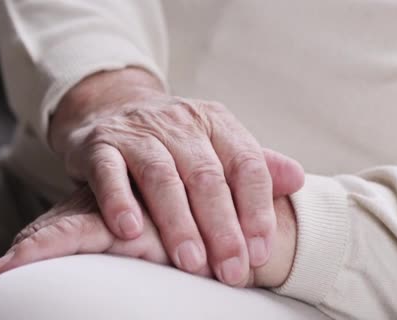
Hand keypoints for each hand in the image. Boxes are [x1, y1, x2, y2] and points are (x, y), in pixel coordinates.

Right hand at [0, 150, 297, 287]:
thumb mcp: (214, 145)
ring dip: (178, 223)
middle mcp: (179, 122)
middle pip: (206, 176)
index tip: (261, 251)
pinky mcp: (99, 144)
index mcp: (215, 122)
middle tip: (231, 271)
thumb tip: (297, 179)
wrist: (111, 109)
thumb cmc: (171, 140)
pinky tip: (130, 230)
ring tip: (191, 262)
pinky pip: (109, 172)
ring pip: (161, 176)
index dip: (257, 209)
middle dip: (222, 228)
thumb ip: (253, 165)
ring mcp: (137, 132)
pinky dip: (119, 201)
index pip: (246, 164)